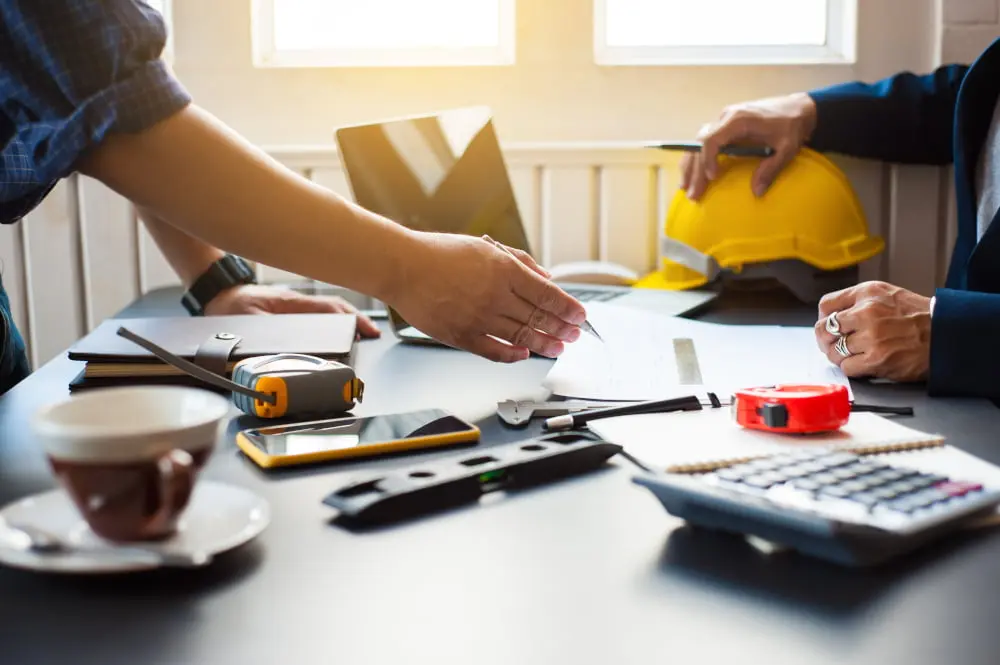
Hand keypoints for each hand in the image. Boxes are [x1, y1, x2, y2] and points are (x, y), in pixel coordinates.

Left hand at [202, 284, 380, 337]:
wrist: (219, 294)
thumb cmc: (230, 308)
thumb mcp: (245, 324)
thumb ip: (262, 339)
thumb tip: (279, 352)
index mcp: (290, 304)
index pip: (327, 309)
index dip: (348, 319)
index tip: (363, 330)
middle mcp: (298, 303)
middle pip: (335, 308)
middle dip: (357, 319)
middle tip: (373, 334)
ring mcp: (298, 306)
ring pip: (331, 309)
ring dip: (350, 319)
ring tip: (366, 332)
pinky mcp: (295, 310)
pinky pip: (322, 312)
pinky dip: (337, 319)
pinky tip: (345, 329)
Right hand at [386, 232, 586, 361]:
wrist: (403, 267)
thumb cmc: (440, 254)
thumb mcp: (485, 246)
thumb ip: (519, 262)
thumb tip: (546, 278)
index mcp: (504, 270)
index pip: (548, 295)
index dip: (568, 309)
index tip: (579, 316)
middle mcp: (495, 295)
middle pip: (539, 318)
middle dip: (562, 328)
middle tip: (574, 335)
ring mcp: (479, 318)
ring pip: (522, 337)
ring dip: (544, 343)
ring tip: (557, 347)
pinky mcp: (461, 335)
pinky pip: (494, 351)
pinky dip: (512, 355)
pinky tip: (524, 354)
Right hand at [680, 92, 817, 199]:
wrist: (797, 108)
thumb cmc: (792, 125)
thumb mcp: (787, 149)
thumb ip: (771, 169)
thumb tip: (756, 192)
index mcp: (739, 119)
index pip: (711, 139)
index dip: (708, 159)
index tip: (713, 178)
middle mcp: (726, 117)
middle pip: (700, 144)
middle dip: (694, 170)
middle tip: (692, 194)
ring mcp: (723, 120)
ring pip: (698, 142)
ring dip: (691, 166)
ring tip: (685, 188)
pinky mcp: (725, 126)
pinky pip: (705, 142)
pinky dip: (697, 158)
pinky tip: (693, 175)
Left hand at [814, 281, 930, 381]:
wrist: (946, 334)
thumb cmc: (919, 316)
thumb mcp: (888, 295)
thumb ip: (859, 301)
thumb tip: (832, 316)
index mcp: (867, 293)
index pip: (826, 305)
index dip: (824, 319)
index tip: (829, 327)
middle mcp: (866, 312)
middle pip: (823, 329)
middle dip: (825, 340)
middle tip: (833, 346)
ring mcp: (871, 337)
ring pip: (834, 351)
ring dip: (839, 357)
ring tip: (852, 356)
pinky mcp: (877, 359)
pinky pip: (847, 367)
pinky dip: (851, 368)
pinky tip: (862, 365)